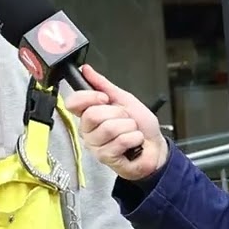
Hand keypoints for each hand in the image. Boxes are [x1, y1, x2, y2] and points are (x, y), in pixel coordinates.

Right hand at [64, 65, 167, 179]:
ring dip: (129, 127)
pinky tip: (134, 142)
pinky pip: (120, 141)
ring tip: (131, 131)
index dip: (89, 97)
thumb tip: (86, 70)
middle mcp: (88, 131)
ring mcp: (96, 146)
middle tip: (125, 119)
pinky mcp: (106, 158)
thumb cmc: (140, 125)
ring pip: (108, 128)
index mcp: (89, 114)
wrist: (155, 146)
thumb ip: (103, 84)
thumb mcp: (124, 99)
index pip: (73, 103)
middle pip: (92, 115)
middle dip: (117, 113)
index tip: (104, 98)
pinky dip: (134, 138)